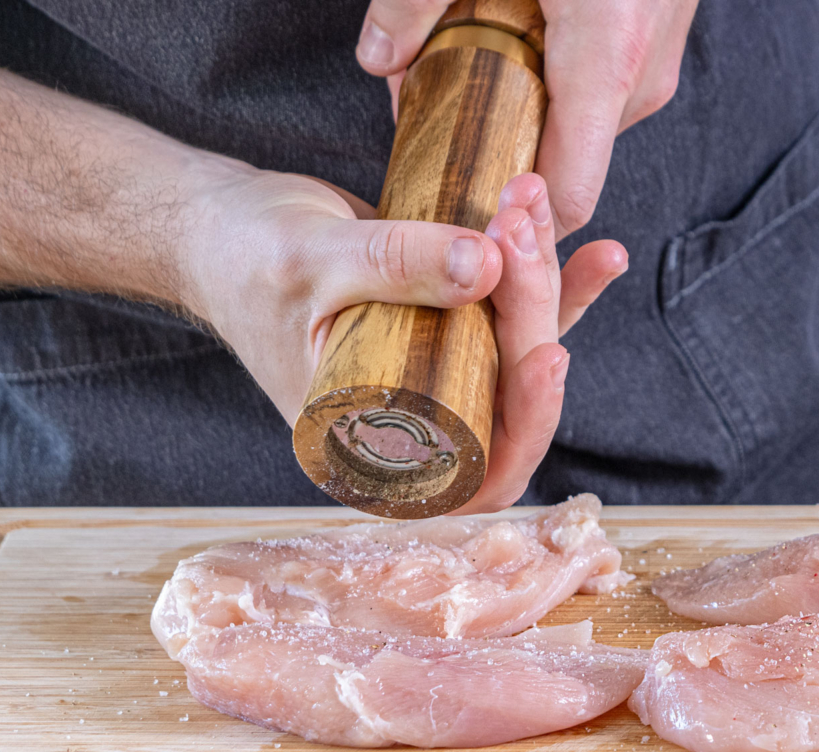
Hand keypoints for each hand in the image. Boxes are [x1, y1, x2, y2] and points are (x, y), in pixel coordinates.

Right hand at [180, 164, 626, 512]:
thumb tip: (488, 266)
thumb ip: (394, 265)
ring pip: (519, 351)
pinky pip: (514, 312)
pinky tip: (599, 251)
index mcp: (372, 450)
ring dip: (546, 284)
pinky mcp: (452, 323)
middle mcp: (416, 423)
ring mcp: (439, 372)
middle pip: (509, 402)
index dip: (523, 428)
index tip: (546, 357)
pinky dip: (555, 279)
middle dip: (533, 320)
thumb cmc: (243, 260)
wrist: (220, 224)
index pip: (471, 475)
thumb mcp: (311, 262)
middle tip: (518, 237)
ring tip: (535, 210)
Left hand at [356, 0, 699, 238]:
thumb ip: (417, 2)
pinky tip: (513, 36)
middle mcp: (639, 76)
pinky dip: (549, 81)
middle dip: (494, 149)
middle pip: (562, 162)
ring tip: (466, 61)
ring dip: (520, 110)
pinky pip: (597, 92)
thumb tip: (375, 60)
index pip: (569, 198)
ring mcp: (654, 63)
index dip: (512, 218)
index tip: (458, 198)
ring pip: (578, 126)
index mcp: (604, 59)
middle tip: (433, 113)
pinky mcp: (653, 45)